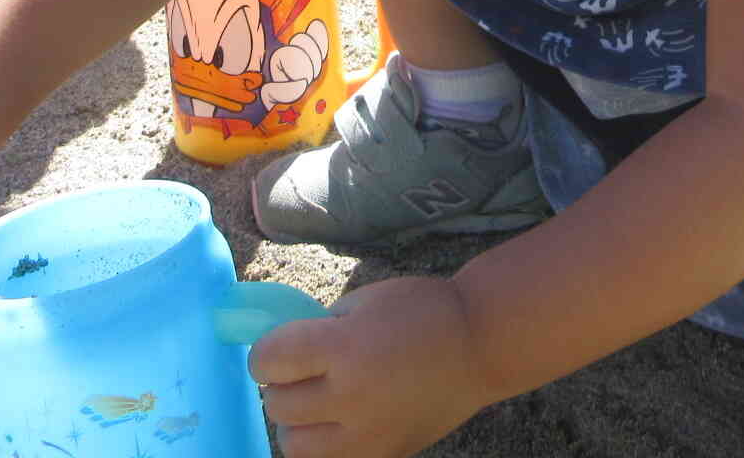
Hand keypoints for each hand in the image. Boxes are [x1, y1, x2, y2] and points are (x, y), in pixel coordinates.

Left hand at [250, 276, 500, 456]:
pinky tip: (341, 421)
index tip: (277, 349)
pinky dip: (324, 443)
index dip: (265, 353)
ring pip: (293, 444)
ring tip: (320, 402)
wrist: (478, 347)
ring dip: (298, 421)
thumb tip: (282, 352)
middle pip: (276, 404)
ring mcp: (366, 435)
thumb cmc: (421, 312)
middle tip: (304, 372)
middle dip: (282, 385)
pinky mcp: (382, 456)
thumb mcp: (364, 302)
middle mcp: (349, 396)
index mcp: (343, 347)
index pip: (268, 361)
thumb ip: (320, 328)